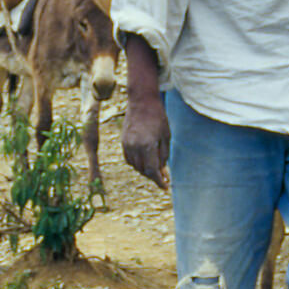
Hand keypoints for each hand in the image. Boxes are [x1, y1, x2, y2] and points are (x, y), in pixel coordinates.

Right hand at [119, 34, 168, 189]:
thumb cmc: (158, 117)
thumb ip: (163, 155)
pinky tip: (144, 160)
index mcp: (147, 145)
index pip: (152, 171)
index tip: (165, 187)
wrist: (141, 102)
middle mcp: (134, 146)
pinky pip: (129, 159)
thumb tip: (162, 171)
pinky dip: (136, 163)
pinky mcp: (122, 142)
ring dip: (144, 170)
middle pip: (143, 170)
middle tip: (163, 177)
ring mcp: (126, 144)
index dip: (159, 181)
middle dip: (153, 176)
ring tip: (154, 168)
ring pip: (135, 166)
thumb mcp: (166, 136)